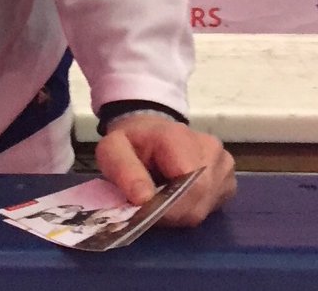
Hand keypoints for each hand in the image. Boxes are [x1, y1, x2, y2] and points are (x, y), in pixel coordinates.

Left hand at [94, 114, 235, 226]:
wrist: (150, 129)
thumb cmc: (131, 140)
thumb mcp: (112, 149)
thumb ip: (123, 170)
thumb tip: (144, 200)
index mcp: (180, 138)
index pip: (189, 186)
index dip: (168, 207)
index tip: (146, 210)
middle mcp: (211, 149)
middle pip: (198, 202)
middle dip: (172, 212)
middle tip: (150, 206)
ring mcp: (225, 164)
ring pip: (205, 208)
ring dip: (181, 211)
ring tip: (162, 195)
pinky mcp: (229, 179)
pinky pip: (212, 205)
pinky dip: (192, 207)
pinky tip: (178, 193)